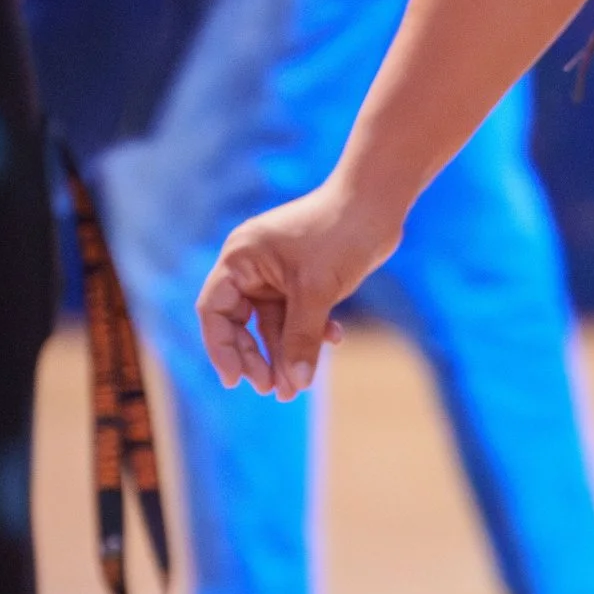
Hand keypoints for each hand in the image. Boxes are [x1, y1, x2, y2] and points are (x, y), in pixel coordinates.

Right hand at [198, 178, 397, 398]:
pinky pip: (297, 315)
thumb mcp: (317, 291)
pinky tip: (334, 340)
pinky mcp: (302, 278)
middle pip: (241, 323)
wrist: (377, 202)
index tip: (235, 382)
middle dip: (257, 357)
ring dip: (285, 353)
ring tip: (296, 388)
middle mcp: (252, 266)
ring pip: (272, 324)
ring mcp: (276, 273)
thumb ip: (301, 338)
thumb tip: (295, 384)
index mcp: (240, 259)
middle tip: (273, 390)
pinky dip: (310, 332)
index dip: (221, 349)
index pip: (215, 312)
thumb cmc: (340, 233)